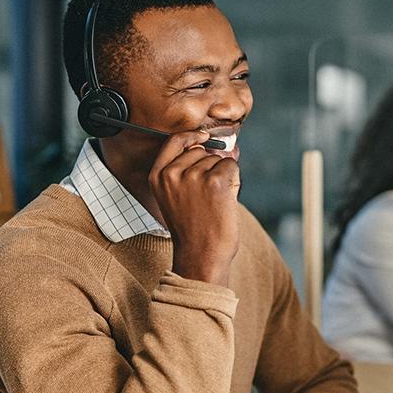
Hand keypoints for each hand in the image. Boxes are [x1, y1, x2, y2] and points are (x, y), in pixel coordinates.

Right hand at [149, 130, 239, 286]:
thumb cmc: (194, 230)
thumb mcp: (179, 197)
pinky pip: (232, 166)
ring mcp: (193, 176)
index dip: (192, 137)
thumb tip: (230, 147)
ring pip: (219, 159)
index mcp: (158, 176)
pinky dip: (234, 181)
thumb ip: (195, 170)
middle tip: (209, 197)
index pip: (174, 142)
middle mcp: (172, 173)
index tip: (204, 137)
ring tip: (215, 203)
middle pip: (202, 150)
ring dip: (224, 177)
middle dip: (212, 166)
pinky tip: (225, 201)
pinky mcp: (215, 181)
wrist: (200, 256)